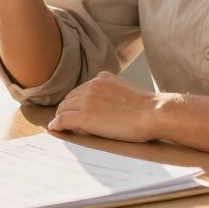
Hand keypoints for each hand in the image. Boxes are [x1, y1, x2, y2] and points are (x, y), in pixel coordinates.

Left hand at [48, 72, 174, 143]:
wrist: (154, 113)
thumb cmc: (148, 108)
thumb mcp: (126, 91)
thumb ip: (112, 92)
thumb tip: (106, 106)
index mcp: (102, 78)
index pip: (80, 90)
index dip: (75, 102)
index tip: (74, 110)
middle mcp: (92, 85)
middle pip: (70, 98)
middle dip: (67, 109)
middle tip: (65, 121)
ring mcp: (87, 100)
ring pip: (64, 108)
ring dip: (62, 117)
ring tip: (60, 127)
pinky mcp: (85, 116)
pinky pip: (63, 120)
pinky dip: (57, 124)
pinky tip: (54, 129)